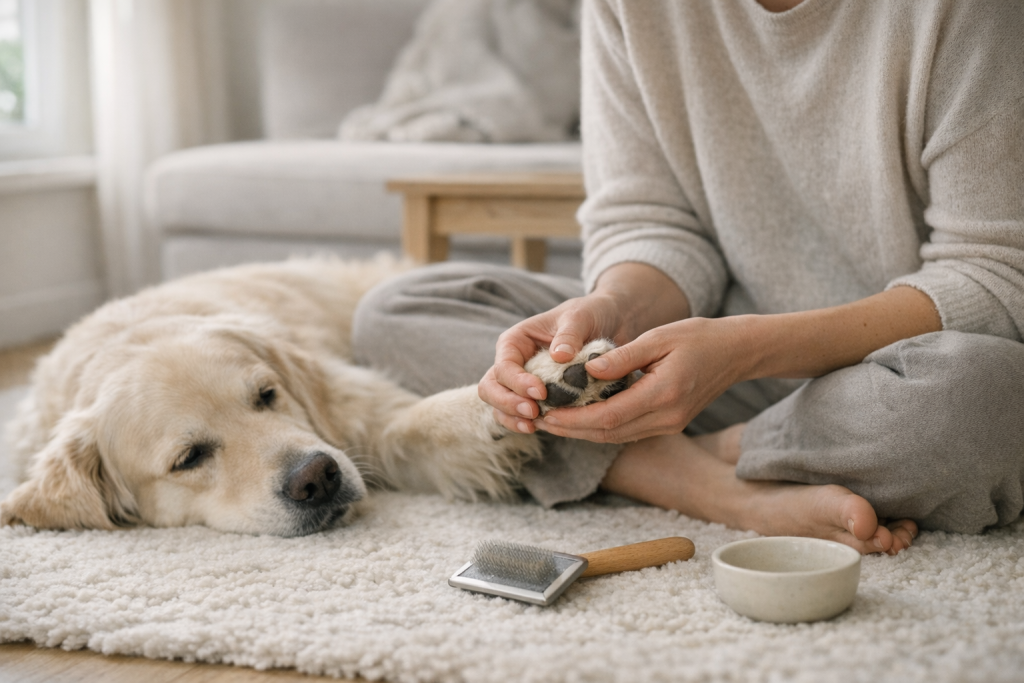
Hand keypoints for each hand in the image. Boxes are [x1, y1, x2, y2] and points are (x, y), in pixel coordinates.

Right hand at [478, 291, 626, 433]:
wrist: (608, 323)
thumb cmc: (589, 315)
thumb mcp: (580, 317)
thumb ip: (569, 335)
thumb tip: (559, 356)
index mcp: (516, 341)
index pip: (504, 366)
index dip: (517, 382)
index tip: (541, 392)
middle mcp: (513, 363)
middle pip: (491, 387)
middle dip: (507, 403)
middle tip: (533, 412)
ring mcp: (521, 383)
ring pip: (499, 405)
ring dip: (512, 418)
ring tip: (533, 425)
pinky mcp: (535, 398)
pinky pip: (518, 415)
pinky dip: (523, 423)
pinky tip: (539, 428)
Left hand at [533, 316, 753, 442]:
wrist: (736, 352)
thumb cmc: (698, 337)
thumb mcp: (659, 338)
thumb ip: (623, 356)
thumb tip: (586, 370)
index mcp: (663, 394)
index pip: (609, 416)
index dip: (574, 419)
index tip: (547, 413)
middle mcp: (666, 418)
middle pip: (609, 434)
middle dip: (571, 430)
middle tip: (538, 421)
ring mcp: (669, 425)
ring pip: (617, 436)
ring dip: (583, 432)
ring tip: (552, 421)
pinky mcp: (669, 424)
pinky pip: (628, 431)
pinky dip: (601, 428)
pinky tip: (580, 418)